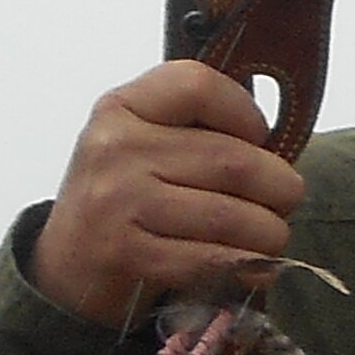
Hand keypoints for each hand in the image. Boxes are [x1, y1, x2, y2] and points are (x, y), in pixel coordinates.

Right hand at [28, 62, 303, 326]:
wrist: (68, 267)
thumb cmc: (125, 199)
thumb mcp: (143, 146)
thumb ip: (196, 132)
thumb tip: (278, 147)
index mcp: (121, 108)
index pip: (199, 85)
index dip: (246, 112)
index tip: (260, 139)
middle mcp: (115, 148)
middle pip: (231, 159)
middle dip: (278, 186)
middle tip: (286, 200)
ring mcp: (117, 202)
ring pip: (230, 214)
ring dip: (269, 232)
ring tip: (272, 237)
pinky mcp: (126, 254)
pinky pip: (210, 258)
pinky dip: (246, 266)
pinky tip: (257, 268)